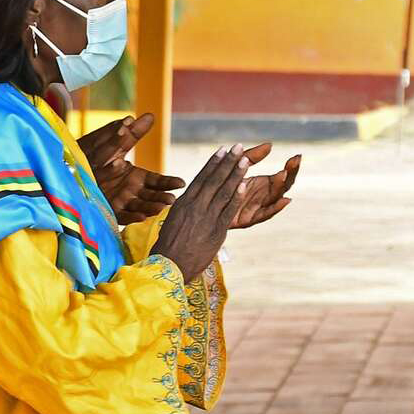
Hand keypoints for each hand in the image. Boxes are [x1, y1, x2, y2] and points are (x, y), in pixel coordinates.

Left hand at [81, 114, 185, 223]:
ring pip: (139, 206)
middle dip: (161, 197)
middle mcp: (132, 191)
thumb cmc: (97, 158)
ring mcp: (121, 201)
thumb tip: (150, 115)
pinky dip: (132, 217)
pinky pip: (122, 215)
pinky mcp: (109, 210)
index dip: (169, 182)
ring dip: (150, 208)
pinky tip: (141, 217)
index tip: (181, 183)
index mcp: (137, 177)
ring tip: (159, 207)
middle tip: (171, 199)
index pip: (157, 181)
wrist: (74, 171)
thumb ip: (133, 134)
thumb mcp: (115, 145)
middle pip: (151, 195)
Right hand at [151, 145, 249, 277]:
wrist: (169, 266)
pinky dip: (236, 196)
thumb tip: (193, 201)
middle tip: (237, 147)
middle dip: (227, 162)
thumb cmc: (169, 247)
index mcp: (184, 203)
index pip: (202, 178)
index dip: (213, 164)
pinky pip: (228, 210)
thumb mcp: (175, 221)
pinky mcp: (216, 230)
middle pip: (214, 180)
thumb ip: (187, 210)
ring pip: (223, 191)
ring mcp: (206, 217)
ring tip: (245, 159)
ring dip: (235, 174)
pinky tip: (244, 184)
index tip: (222, 150)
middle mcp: (195, 206)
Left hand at [229, 143, 300, 228]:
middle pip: (284, 185)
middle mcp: (264, 197)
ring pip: (276, 198)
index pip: (285, 175)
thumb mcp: (237, 170)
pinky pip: (265, 215)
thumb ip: (252, 158)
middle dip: (291, 173)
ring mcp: (258, 208)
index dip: (292, 167)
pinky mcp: (249, 220)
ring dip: (281, 187)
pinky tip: (284, 200)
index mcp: (265, 185)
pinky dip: (275, 208)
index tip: (298, 156)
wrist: (205, 212)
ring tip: (285, 174)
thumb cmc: (222, 189)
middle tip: (296, 160)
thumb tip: (270, 145)